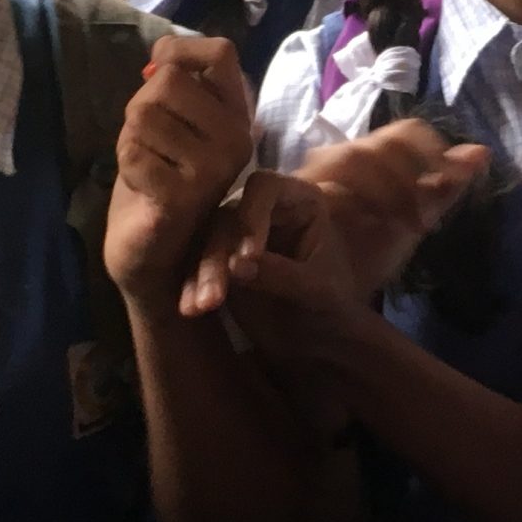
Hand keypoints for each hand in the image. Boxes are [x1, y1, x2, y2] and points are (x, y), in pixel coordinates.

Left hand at [105, 36, 255, 304]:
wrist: (152, 253)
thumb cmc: (158, 181)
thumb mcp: (169, 121)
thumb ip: (175, 83)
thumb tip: (162, 52)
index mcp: (237, 115)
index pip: (220, 52)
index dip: (179, 52)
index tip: (158, 74)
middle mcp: (237, 138)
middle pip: (167, 82)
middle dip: (140, 108)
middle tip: (150, 144)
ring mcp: (216, 168)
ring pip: (144, 114)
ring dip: (130, 140)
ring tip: (148, 167)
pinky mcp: (187, 195)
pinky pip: (133, 152)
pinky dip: (126, 166)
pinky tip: (143, 188)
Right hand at [178, 171, 351, 326]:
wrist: (320, 333)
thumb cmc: (331, 303)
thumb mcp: (318, 291)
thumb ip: (284, 274)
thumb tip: (238, 267)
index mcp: (297, 199)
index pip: (266, 188)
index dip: (252, 215)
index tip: (249, 256)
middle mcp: (261, 208)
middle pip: (228, 216)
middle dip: (218, 255)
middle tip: (215, 296)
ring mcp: (235, 231)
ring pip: (206, 240)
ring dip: (200, 273)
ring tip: (201, 307)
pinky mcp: (217, 258)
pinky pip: (195, 264)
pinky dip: (192, 286)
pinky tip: (190, 308)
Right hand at [292, 121, 489, 298]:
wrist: (321, 297)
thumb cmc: (366, 255)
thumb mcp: (413, 222)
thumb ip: (444, 188)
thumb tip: (483, 151)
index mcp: (374, 158)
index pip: (408, 132)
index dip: (434, 151)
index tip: (451, 184)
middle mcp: (343, 155)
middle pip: (385, 143)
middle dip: (411, 180)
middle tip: (421, 223)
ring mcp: (316, 171)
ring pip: (358, 155)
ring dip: (389, 191)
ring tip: (401, 226)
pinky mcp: (292, 190)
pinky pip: (327, 180)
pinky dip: (356, 201)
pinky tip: (369, 224)